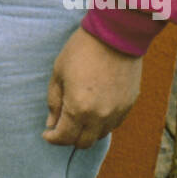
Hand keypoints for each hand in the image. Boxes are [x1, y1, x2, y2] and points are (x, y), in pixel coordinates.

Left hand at [43, 25, 141, 147]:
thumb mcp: (59, 73)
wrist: (115, 34)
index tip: (47, 133)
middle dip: (69, 138)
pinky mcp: (129, 104)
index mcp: (79, 108)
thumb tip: (51, 124)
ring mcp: (117, 112)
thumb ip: (54, 102)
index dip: (52, 138)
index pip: (64, 137)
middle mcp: (100, 116)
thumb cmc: (81, 50)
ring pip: (100, 135)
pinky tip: (95, 109)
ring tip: (78, 116)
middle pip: (83, 143)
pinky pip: (114, 123)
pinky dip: (102, 122)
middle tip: (61, 127)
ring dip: (87, 131)